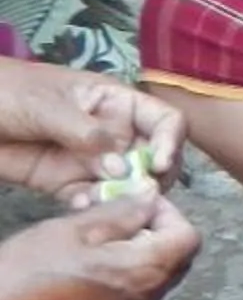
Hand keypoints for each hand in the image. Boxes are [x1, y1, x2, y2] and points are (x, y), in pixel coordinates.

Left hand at [0, 56, 183, 192]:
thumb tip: (121, 167)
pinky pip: (93, 199)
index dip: (170, 142)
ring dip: (124, 197)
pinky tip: (80, 206)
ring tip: (104, 202)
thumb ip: (86, 133)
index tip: (156, 165)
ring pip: (127, 184)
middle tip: (138, 194)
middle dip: (151, 178)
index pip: (164, 121)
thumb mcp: (46, 104)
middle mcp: (112, 133)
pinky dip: (93, 207)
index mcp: (115, 103)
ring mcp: (91, 159)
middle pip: (153, 158)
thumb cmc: (6, 92)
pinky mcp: (67, 182)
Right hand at [0, 196, 195, 299]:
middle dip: (154, 229)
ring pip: (154, 273)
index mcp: (148, 273)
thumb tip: (150, 197)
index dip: (168, 212)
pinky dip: (123, 269)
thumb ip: (120, 212)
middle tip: (113, 213)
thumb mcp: (74, 230)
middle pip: (176, 256)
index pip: (189, 236)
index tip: (135, 200)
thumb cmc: (29, 275)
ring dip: (137, 248)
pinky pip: (133, 290)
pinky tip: (85, 260)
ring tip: (94, 234)